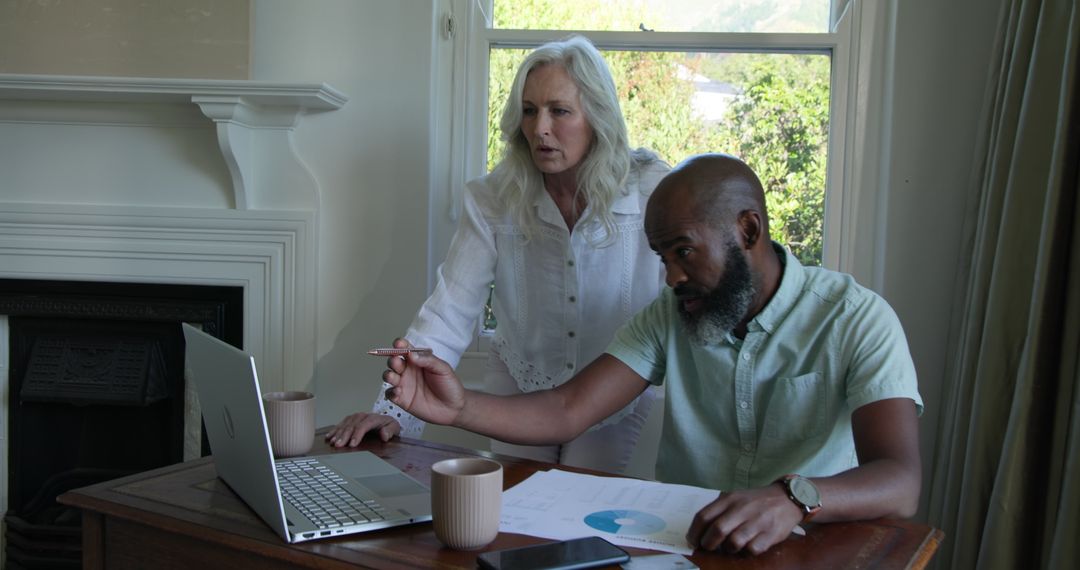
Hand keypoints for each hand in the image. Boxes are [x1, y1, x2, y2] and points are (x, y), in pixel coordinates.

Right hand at [325, 412, 400, 446]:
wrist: (387, 422)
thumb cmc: (390, 426)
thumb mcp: (395, 428)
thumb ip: (390, 431)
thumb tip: (384, 434)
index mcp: (375, 418)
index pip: (364, 425)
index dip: (357, 434)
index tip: (352, 444)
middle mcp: (364, 416)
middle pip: (353, 425)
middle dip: (345, 435)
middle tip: (339, 445)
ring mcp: (357, 417)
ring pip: (346, 424)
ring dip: (338, 433)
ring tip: (333, 442)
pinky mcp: (351, 420)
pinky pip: (342, 423)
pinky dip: (335, 430)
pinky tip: (330, 436)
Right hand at [383, 337, 463, 425]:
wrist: (454, 408)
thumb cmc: (449, 386)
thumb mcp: (443, 368)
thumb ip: (428, 360)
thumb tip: (412, 354)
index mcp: (418, 360)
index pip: (405, 349)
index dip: (400, 345)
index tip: (399, 344)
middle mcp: (409, 371)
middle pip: (394, 361)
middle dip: (392, 360)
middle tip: (397, 361)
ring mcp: (404, 384)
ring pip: (389, 376)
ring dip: (388, 375)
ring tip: (393, 376)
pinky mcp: (402, 399)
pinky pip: (390, 394)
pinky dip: (391, 392)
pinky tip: (398, 391)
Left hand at [686, 483, 803, 554]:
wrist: (787, 498)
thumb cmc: (755, 501)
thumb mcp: (735, 497)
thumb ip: (719, 510)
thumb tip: (699, 531)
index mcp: (729, 499)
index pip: (703, 516)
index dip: (694, 532)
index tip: (693, 541)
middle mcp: (742, 509)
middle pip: (717, 530)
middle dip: (708, 544)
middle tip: (708, 548)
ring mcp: (757, 521)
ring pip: (733, 542)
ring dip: (727, 549)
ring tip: (729, 548)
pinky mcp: (770, 534)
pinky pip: (752, 550)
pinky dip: (746, 552)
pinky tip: (746, 548)